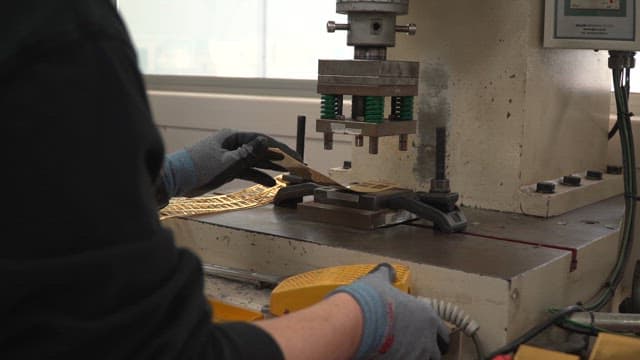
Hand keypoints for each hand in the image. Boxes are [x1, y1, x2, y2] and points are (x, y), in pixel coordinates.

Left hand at [157, 129, 300, 202]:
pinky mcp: (226, 169)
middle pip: (261, 151)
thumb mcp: (227, 162)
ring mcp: (230, 157)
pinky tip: (271, 185)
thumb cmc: (200, 168)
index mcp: (233, 137)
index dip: (282, 150)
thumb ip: (248, 153)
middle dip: (280, 160)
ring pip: (256, 162)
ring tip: (288, 177)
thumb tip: (266, 141)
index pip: (263, 141)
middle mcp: (234, 144)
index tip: (297, 158)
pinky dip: (258, 177)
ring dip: (271, 169)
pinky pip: (247, 171)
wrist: (176, 180)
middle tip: (298, 168)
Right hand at [330, 263, 449, 359]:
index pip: (443, 333)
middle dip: (429, 352)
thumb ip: (386, 275)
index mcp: (427, 317)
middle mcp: (427, 338)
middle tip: (416, 349)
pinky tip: (390, 356)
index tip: (428, 337)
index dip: (436, 336)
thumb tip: (387, 269)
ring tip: (403, 353)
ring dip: (416, 357)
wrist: (358, 319)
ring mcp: (416, 354)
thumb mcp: (380, 281)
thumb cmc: (372, 298)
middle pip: (437, 353)